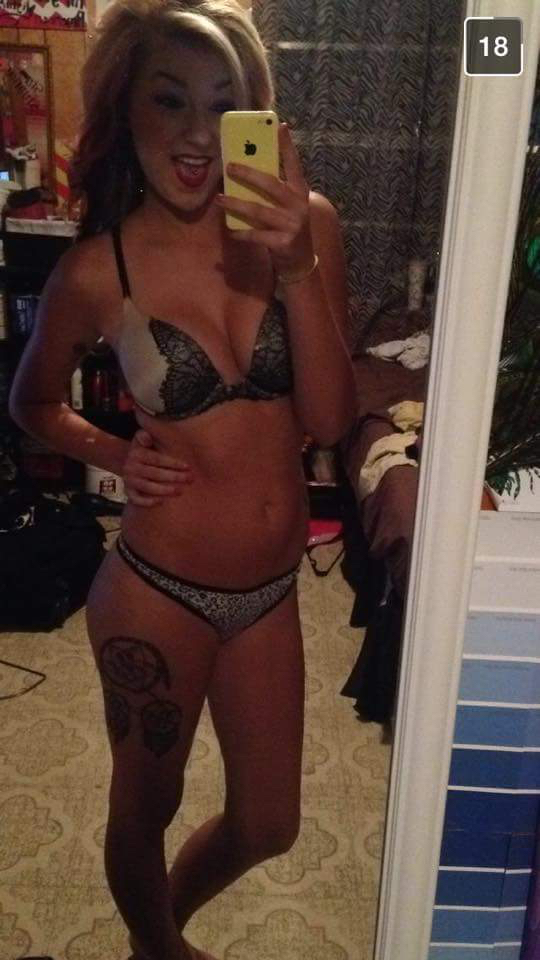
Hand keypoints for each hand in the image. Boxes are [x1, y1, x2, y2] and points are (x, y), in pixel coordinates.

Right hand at [122, 429, 193, 506]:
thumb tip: (147, 438)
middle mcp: (130, 467)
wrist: (129, 464)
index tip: (188, 467)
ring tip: (180, 491)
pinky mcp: (128, 493)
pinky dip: (149, 502)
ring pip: (148, 487)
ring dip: (165, 490)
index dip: (173, 463)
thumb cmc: (144, 451)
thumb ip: (145, 435)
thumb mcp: (143, 439)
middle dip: (174, 477)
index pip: (157, 459)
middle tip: (190, 479)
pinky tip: (163, 501)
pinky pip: (138, 500)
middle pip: (155, 474)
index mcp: (136, 453)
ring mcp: (129, 481)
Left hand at [217, 122, 314, 275]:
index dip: (287, 145)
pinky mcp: (283, 242)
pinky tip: (231, 230)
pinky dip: (242, 232)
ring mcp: (291, 224)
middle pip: (271, 184)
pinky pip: (257, 235)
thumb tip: (246, 170)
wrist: (300, 259)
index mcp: (300, 191)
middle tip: (229, 167)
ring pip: (259, 210)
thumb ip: (274, 190)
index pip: (294, 164)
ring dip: (236, 204)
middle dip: (249, 174)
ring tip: (219, 198)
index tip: (279, 126)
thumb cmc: (288, 225)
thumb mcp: (287, 205)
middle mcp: (298, 205)